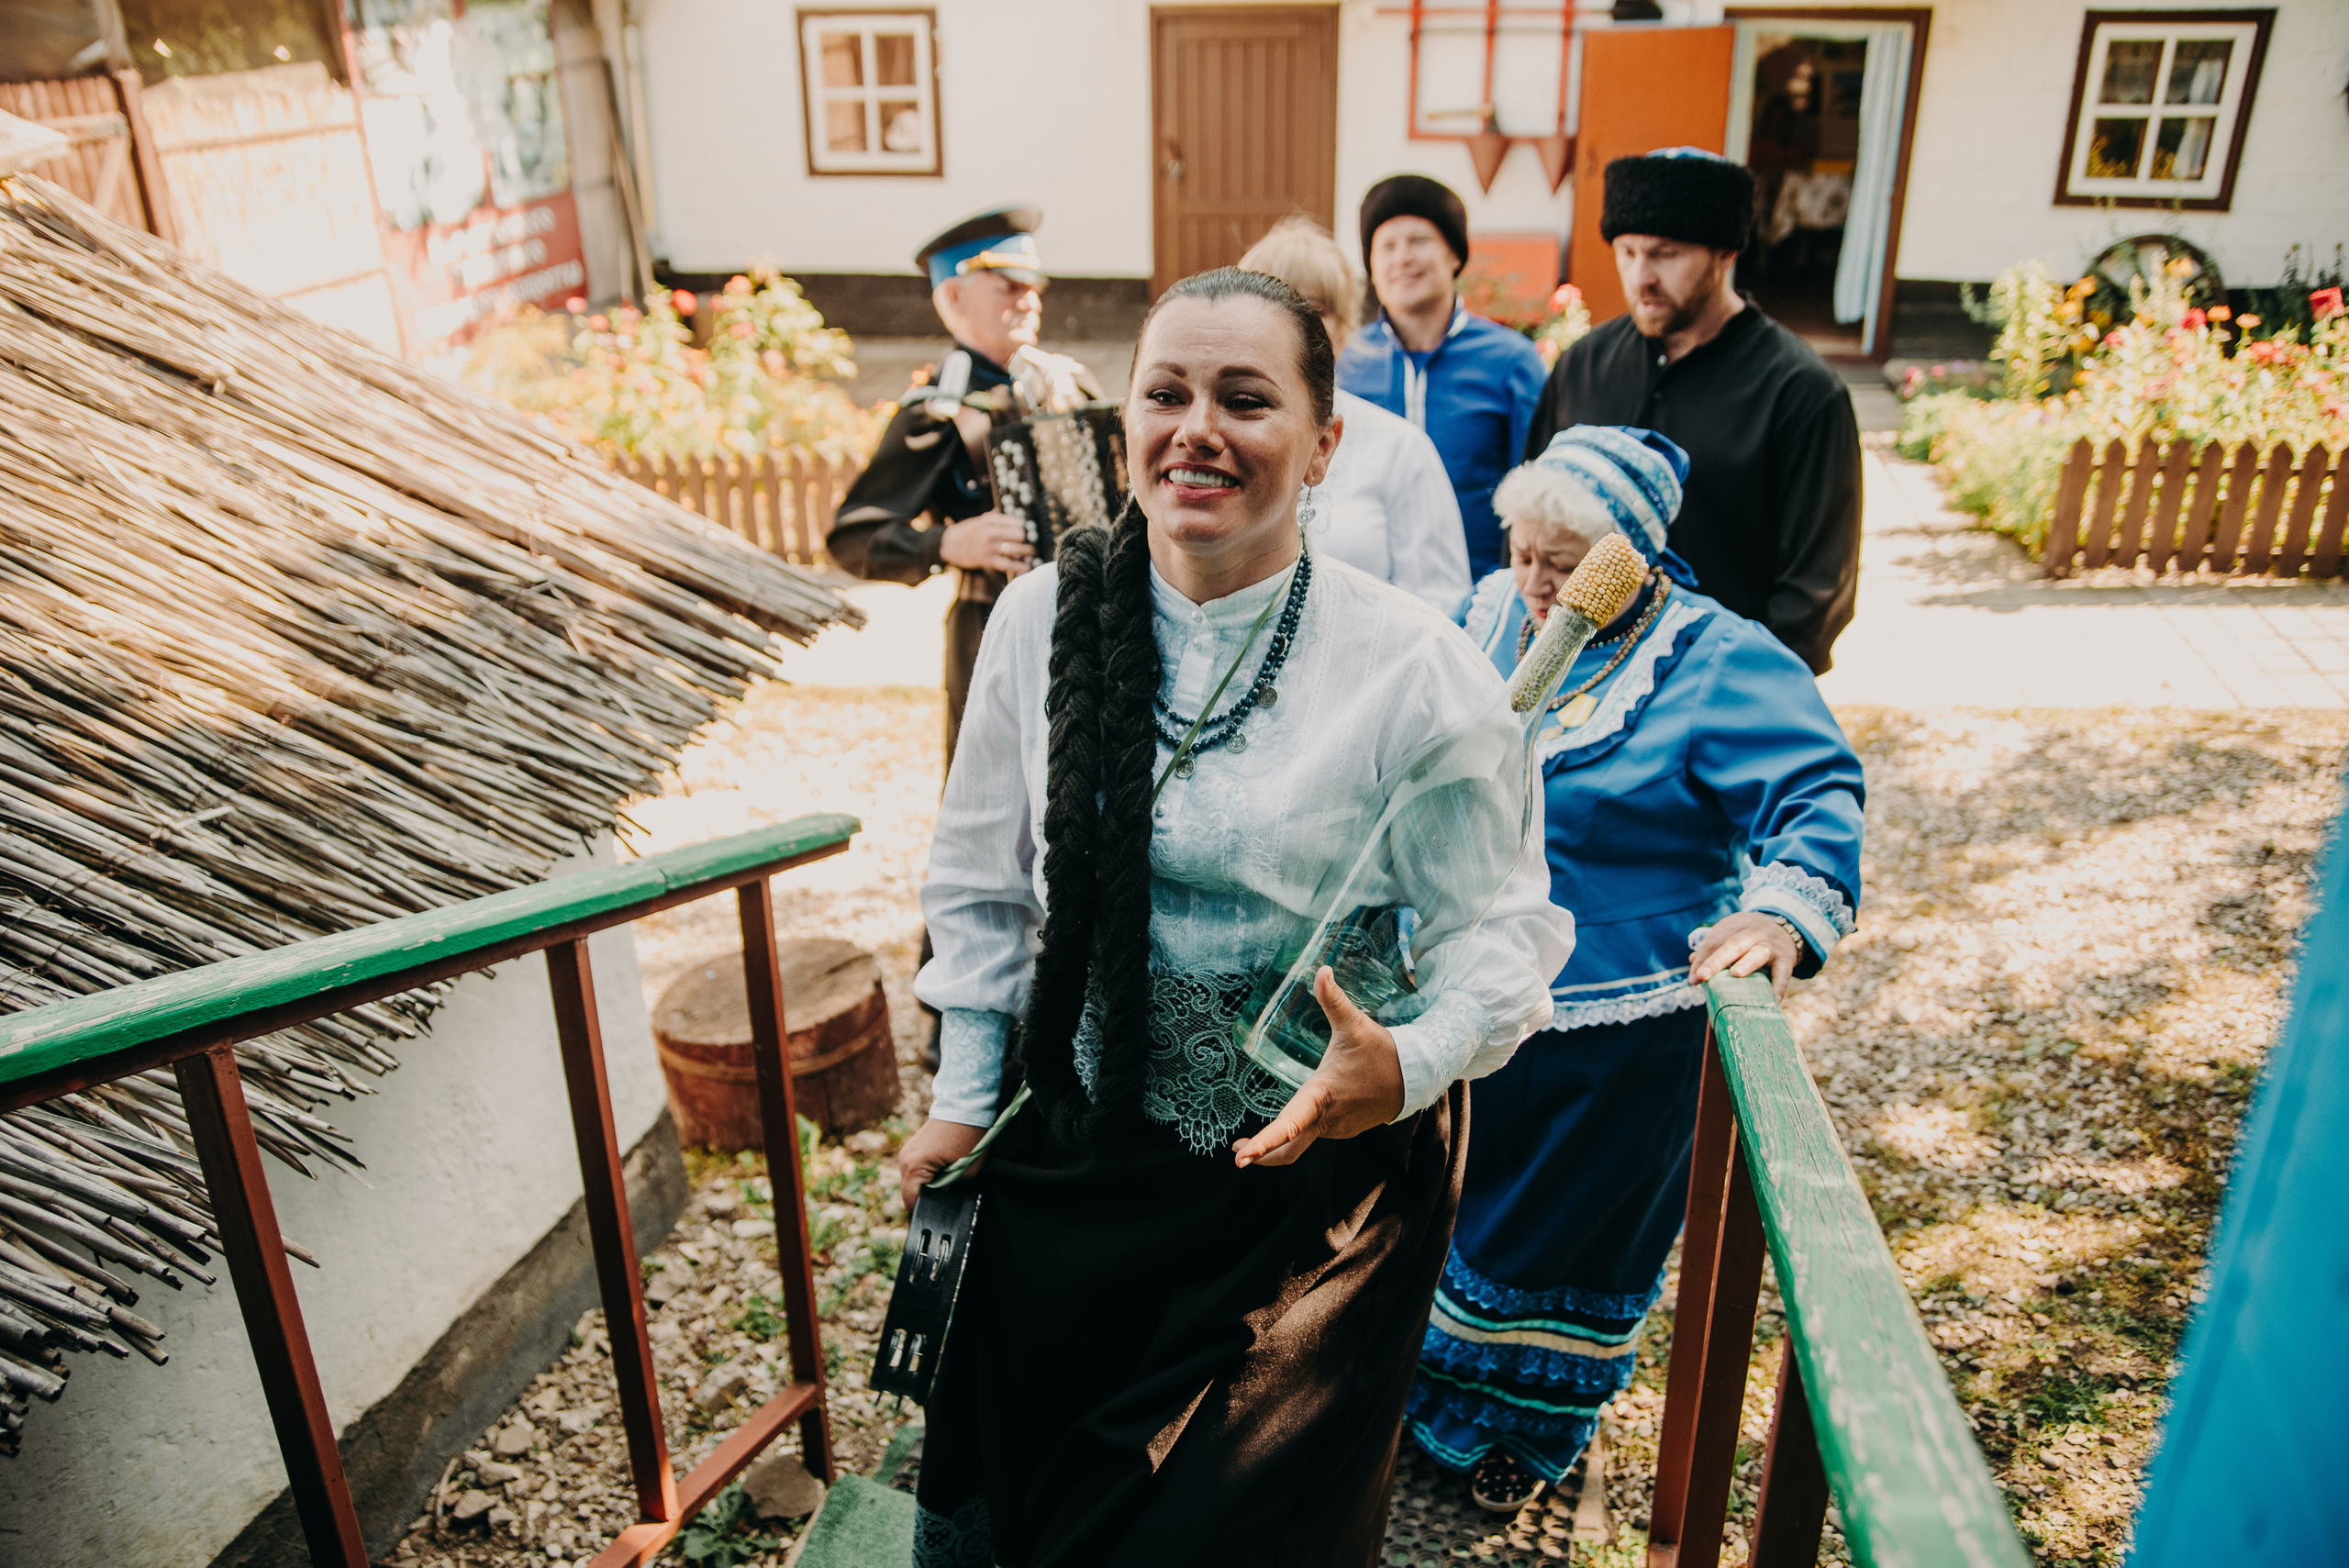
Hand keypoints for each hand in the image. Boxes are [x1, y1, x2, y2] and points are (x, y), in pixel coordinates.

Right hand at [897, 1117, 986, 1212]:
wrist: (967, 1104)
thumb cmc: (969, 1136)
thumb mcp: (966, 1172)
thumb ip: (950, 1189)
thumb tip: (943, 1196)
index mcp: (914, 1167)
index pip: (911, 1202)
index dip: (925, 1211)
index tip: (940, 1212)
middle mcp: (904, 1159)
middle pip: (910, 1192)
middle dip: (927, 1197)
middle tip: (947, 1196)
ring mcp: (907, 1151)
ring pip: (912, 1180)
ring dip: (926, 1184)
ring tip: (947, 1179)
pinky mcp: (913, 1146)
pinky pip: (915, 1168)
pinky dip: (926, 1173)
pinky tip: (943, 1168)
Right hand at [938, 512, 1033, 575]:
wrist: (947, 544)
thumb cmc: (964, 532)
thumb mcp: (977, 520)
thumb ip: (993, 518)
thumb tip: (1008, 515)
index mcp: (988, 520)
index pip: (1014, 521)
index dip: (1024, 526)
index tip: (1029, 529)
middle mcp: (990, 532)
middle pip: (1017, 534)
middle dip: (1026, 539)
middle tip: (1031, 541)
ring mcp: (988, 546)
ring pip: (1014, 549)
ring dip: (1026, 551)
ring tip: (1032, 552)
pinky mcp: (986, 559)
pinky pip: (1006, 563)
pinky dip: (1018, 566)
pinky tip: (1026, 568)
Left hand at [1231, 967, 1406, 1167]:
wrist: (1415, 1077)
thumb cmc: (1381, 1052)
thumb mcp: (1355, 1025)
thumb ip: (1334, 999)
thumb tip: (1321, 970)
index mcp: (1322, 1096)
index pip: (1288, 1127)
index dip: (1264, 1143)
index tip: (1241, 1158)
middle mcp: (1326, 1119)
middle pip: (1289, 1150)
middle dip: (1262, 1154)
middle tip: (1237, 1153)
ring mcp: (1336, 1128)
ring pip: (1303, 1141)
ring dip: (1282, 1141)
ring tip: (1255, 1141)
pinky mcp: (1343, 1129)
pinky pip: (1317, 1133)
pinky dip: (1301, 1133)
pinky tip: (1295, 1123)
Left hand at [1689, 912, 1801, 998]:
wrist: (1784, 926)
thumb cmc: (1749, 937)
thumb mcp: (1731, 936)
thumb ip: (1712, 953)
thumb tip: (1693, 976)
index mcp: (1735, 926)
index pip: (1715, 941)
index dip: (1703, 959)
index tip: (1694, 978)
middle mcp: (1753, 933)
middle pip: (1733, 945)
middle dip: (1716, 960)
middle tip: (1702, 976)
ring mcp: (1771, 945)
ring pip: (1757, 953)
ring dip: (1746, 963)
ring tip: (1735, 974)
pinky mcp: (1786, 959)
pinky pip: (1782, 973)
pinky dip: (1778, 987)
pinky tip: (1773, 1000)